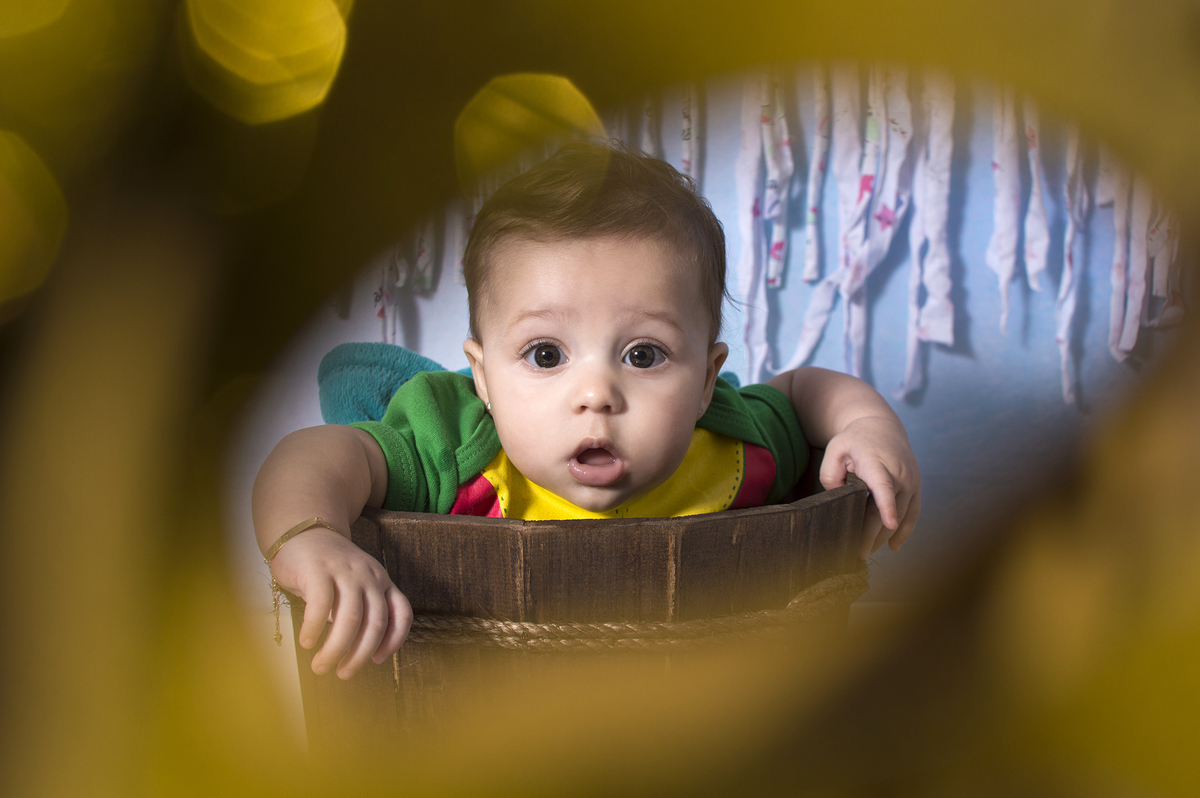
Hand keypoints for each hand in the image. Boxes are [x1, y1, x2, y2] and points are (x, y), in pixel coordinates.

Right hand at [268, 528, 411, 678]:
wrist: (303, 532)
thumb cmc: (329, 570)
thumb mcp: (355, 588)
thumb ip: (361, 613)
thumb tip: (358, 652)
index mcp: (382, 582)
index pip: (402, 613)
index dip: (394, 640)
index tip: (377, 660)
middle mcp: (369, 577)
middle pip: (375, 623)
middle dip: (360, 655)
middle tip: (343, 674)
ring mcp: (345, 572)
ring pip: (350, 619)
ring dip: (336, 649)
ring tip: (321, 667)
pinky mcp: (319, 570)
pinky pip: (321, 604)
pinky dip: (314, 628)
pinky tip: (306, 642)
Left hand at [819, 415, 920, 558]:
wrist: (882, 428)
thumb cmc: (855, 440)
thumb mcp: (835, 449)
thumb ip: (830, 473)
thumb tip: (838, 498)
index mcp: (877, 462)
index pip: (884, 486)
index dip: (887, 505)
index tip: (890, 523)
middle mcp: (899, 473)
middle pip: (888, 509)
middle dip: (873, 534)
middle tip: (858, 553)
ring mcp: (911, 481)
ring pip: (901, 516)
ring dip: (885, 537)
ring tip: (867, 552)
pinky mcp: (916, 488)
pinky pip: (913, 513)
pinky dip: (904, 531)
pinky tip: (893, 546)